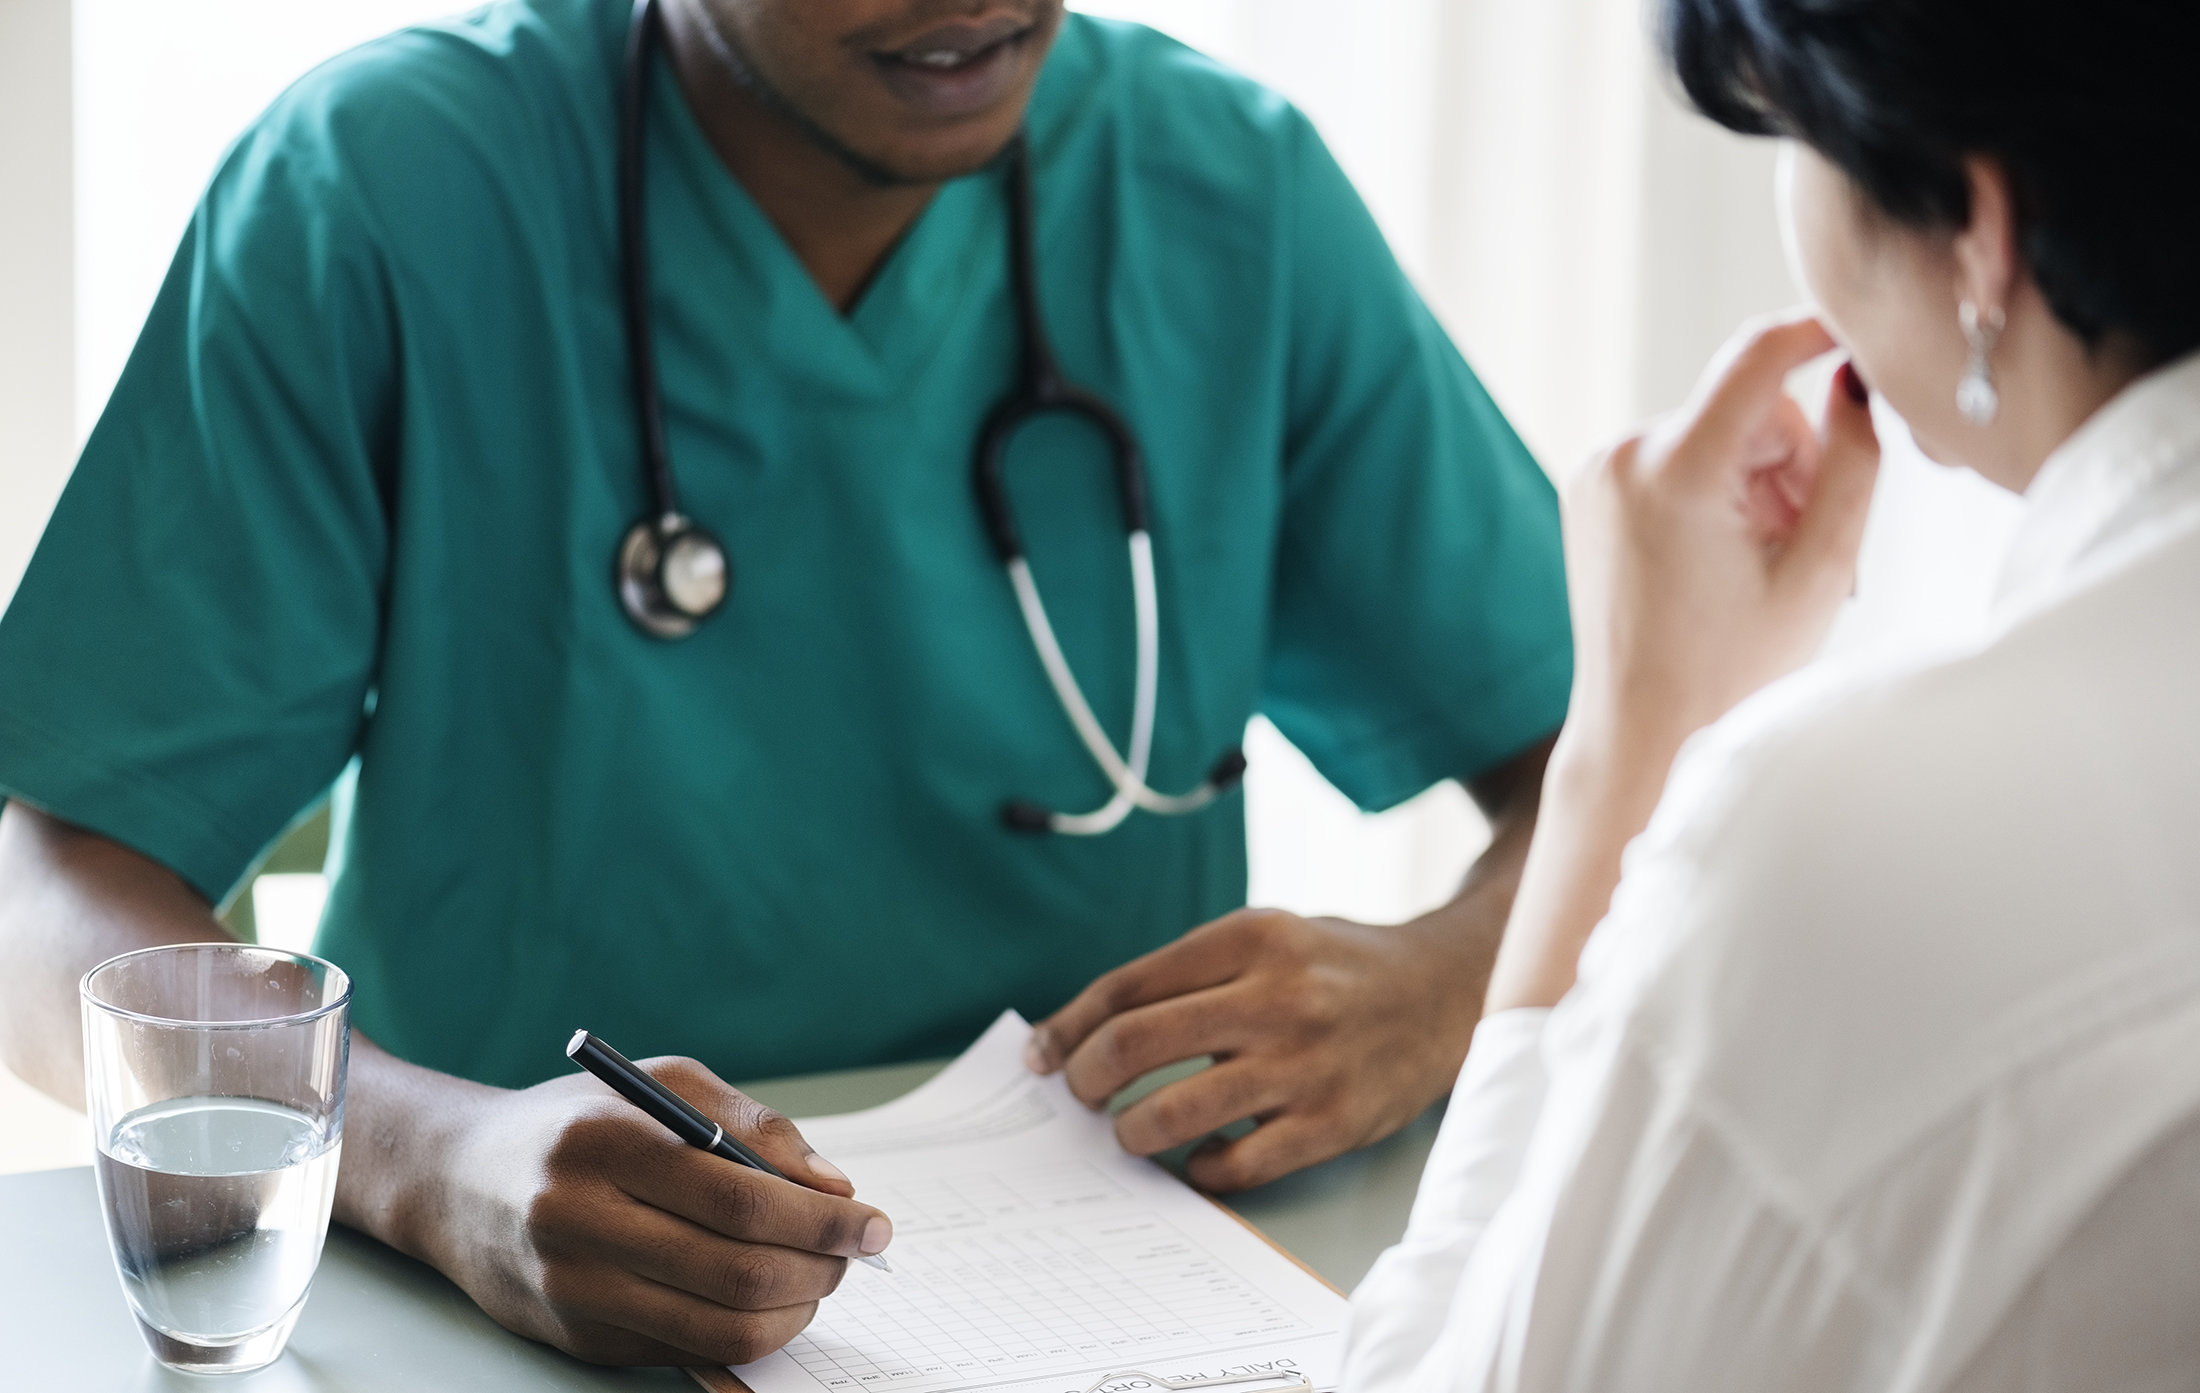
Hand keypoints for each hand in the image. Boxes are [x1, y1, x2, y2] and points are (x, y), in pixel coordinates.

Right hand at [414, 1058, 891, 1365]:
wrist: (455, 1181)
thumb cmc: (576, 1122)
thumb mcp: (660, 1088)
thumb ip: (754, 1127)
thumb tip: (833, 1188)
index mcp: (605, 1142)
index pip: (740, 1198)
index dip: (823, 1220)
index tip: (873, 1222)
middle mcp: (578, 1221)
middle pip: (737, 1272)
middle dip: (820, 1269)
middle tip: (852, 1252)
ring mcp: (572, 1290)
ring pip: (718, 1328)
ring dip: (793, 1312)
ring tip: (816, 1278)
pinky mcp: (575, 1339)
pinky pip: (685, 1349)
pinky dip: (744, 1332)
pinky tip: (762, 1298)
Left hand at [1026, 908, 1485, 1191]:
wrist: (1445, 992)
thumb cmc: (1334, 969)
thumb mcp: (1266, 939)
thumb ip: (1190, 975)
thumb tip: (1088, 1031)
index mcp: (1250, 939)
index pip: (1127, 987)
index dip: (1070, 1026)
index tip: (1043, 1054)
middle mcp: (1275, 997)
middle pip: (1135, 1044)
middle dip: (1085, 1078)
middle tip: (1080, 1094)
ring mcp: (1304, 1065)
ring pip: (1173, 1113)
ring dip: (1131, 1131)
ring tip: (1131, 1131)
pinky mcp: (1331, 1123)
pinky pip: (1235, 1166)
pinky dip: (1201, 1168)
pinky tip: (1202, 1155)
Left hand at [1483, 314, 1879, 1013]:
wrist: (1642, 735)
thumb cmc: (1734, 670)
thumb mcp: (1822, 566)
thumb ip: (1853, 459)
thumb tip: (1853, 378)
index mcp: (1675, 468)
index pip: (1757, 355)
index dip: (1817, 330)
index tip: (1862, 330)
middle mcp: (1621, 456)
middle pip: (1747, 409)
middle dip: (1793, 463)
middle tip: (1811, 548)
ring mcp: (1596, 473)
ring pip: (1716, 436)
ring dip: (1759, 484)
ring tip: (1770, 567)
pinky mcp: (1589, 491)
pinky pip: (1678, 461)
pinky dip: (1717, 493)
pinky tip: (1729, 560)